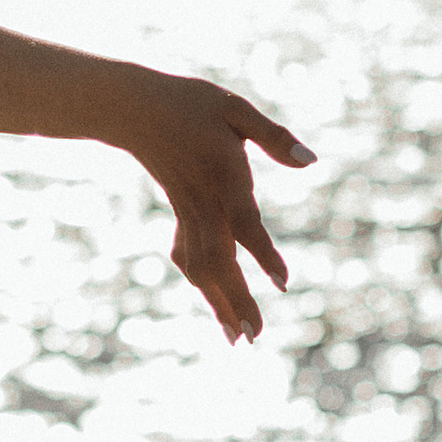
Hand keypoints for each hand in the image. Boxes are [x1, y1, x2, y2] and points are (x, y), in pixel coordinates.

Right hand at [115, 72, 311, 343]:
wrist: (131, 109)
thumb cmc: (188, 103)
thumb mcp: (233, 108)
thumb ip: (272, 136)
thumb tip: (311, 162)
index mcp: (222, 178)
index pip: (245, 223)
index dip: (263, 253)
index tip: (283, 283)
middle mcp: (203, 202)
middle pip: (218, 260)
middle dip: (235, 300)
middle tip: (253, 337)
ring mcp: (188, 212)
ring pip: (201, 266)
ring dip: (218, 303)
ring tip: (237, 338)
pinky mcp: (180, 213)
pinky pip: (188, 256)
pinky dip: (203, 282)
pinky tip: (215, 301)